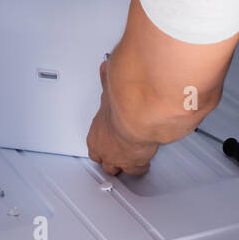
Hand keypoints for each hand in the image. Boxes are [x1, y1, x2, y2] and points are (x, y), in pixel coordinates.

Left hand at [86, 59, 158, 176]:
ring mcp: (119, 158)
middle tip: (115, 152)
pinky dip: (140, 166)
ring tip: (128, 161)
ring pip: (116, 169)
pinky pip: (136, 170)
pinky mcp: (134, 163)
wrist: (138, 116)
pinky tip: (145, 163)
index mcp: (96, 132)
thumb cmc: (123, 104)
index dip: (100, 142)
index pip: (93, 143)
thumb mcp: (110, 87)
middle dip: (108, 157)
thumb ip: (107, 80)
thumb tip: (105, 69)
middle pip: (102, 160)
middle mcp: (105, 148)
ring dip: (122, 164)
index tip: (106, 137)